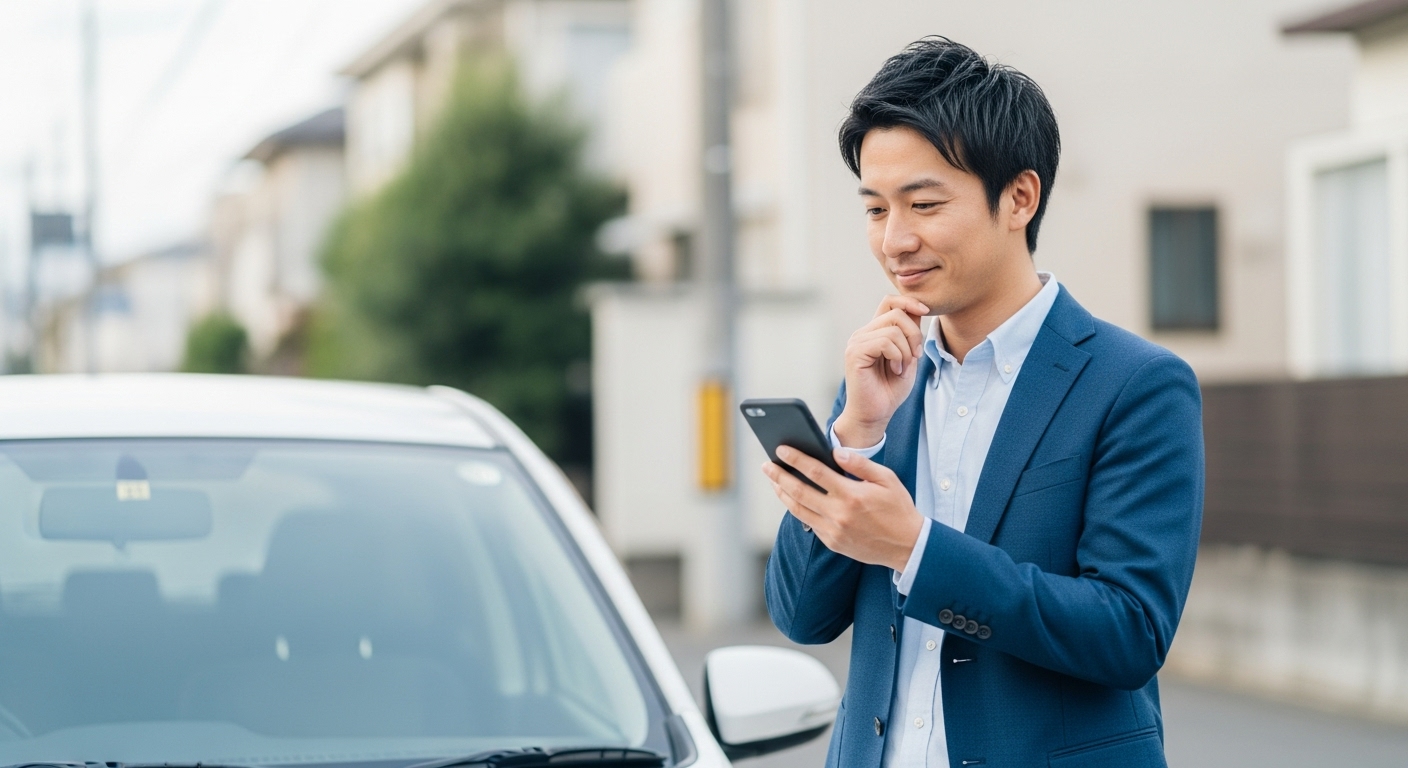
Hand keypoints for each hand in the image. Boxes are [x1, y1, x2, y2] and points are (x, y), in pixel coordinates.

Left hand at [762, 445, 922, 571]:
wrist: (908, 546)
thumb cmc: (898, 509)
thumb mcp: (887, 479)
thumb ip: (860, 464)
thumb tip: (835, 452)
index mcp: (852, 495)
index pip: (816, 472)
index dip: (796, 459)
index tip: (781, 450)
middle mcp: (839, 514)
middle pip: (799, 491)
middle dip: (779, 476)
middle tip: (766, 465)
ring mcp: (834, 531)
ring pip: (798, 510)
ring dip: (782, 493)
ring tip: (773, 481)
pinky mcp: (833, 542)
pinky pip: (809, 523)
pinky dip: (797, 509)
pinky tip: (791, 499)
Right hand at [832, 295, 928, 446]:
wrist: (875, 414)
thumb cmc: (890, 389)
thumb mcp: (908, 357)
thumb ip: (910, 335)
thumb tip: (918, 309)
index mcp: (874, 332)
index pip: (889, 302)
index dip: (909, 301)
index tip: (926, 311)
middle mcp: (863, 333)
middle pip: (897, 312)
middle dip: (914, 334)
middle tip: (915, 356)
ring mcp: (857, 341)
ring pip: (894, 328)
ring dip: (907, 350)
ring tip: (902, 368)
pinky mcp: (855, 353)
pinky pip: (885, 341)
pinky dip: (898, 356)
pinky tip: (895, 370)